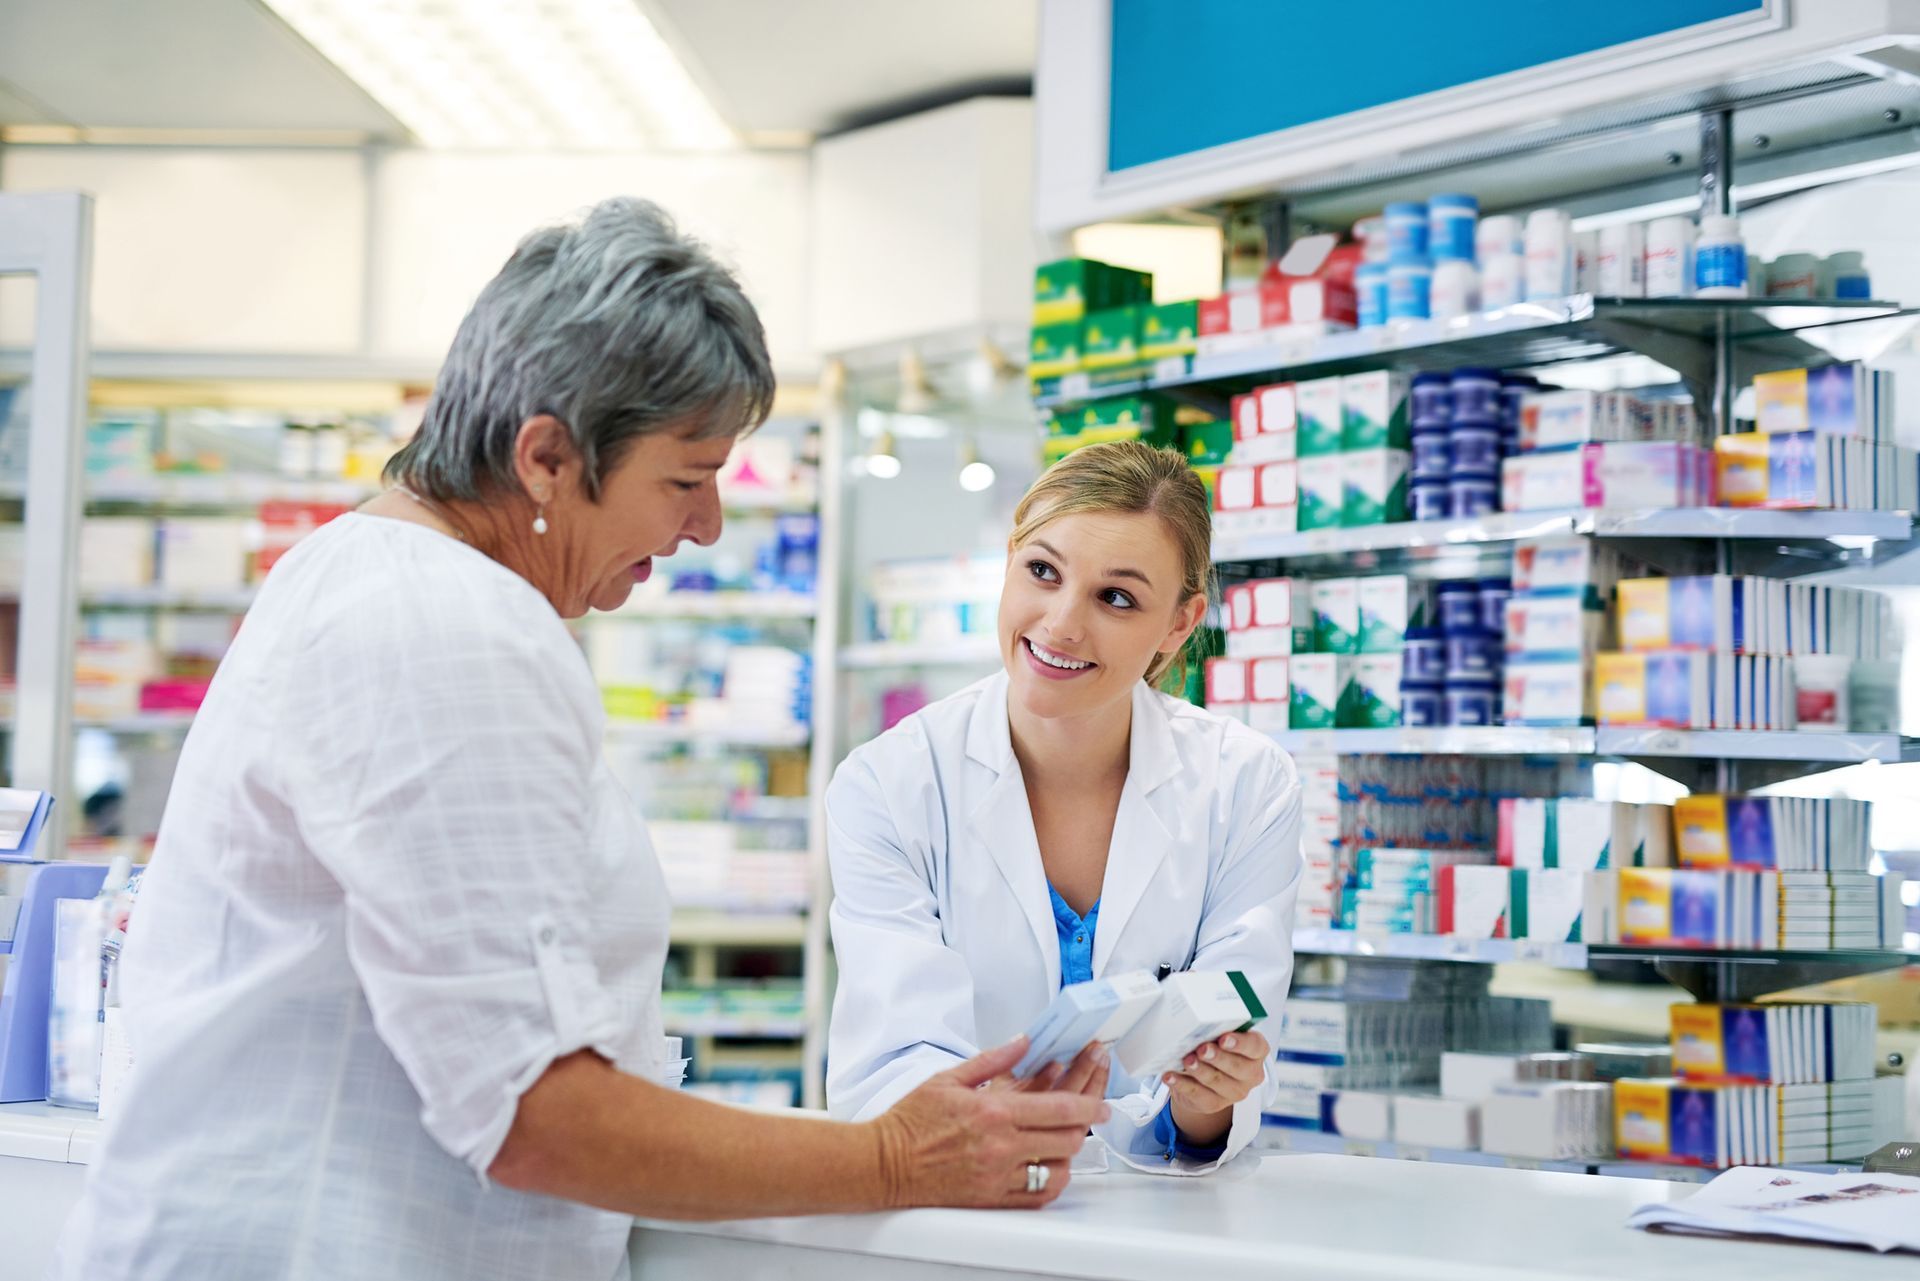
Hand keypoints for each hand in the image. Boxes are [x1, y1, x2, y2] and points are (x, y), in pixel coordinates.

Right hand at [874, 1037, 1109, 1209]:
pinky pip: (1036, 1195)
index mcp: (994, 1111)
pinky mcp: (991, 1197)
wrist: (885, 1162)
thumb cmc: (911, 1120)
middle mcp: (1001, 1145)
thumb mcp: (950, 1078)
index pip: (1060, 1109)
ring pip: (1057, 1169)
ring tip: (1069, 1141)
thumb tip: (1023, 1042)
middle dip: (1086, 1126)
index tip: (1103, 1104)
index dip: (1090, 1105)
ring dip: (1070, 1154)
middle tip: (1092, 1117)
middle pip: (1066, 1139)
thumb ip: (993, 1059)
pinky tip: (1052, 1169)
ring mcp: (998, 1175)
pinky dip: (1052, 1181)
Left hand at [1163, 1030, 1268, 1143]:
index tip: (1224, 1038)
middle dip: (1218, 1057)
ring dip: (1200, 1070)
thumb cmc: (1216, 1046)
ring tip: (1186, 1060)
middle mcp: (1250, 1074)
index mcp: (1256, 1052)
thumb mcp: (1220, 1034)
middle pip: (1237, 1067)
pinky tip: (1170, 1076)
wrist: (1205, 1076)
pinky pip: (1198, 1094)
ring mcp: (1233, 1092)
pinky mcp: (1214, 1104)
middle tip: (1202, 1049)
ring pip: (1216, 1081)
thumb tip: (1196, 1018)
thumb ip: (1216, 1028)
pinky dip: (1182, 1084)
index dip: (1240, 1043)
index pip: (1255, 1046)